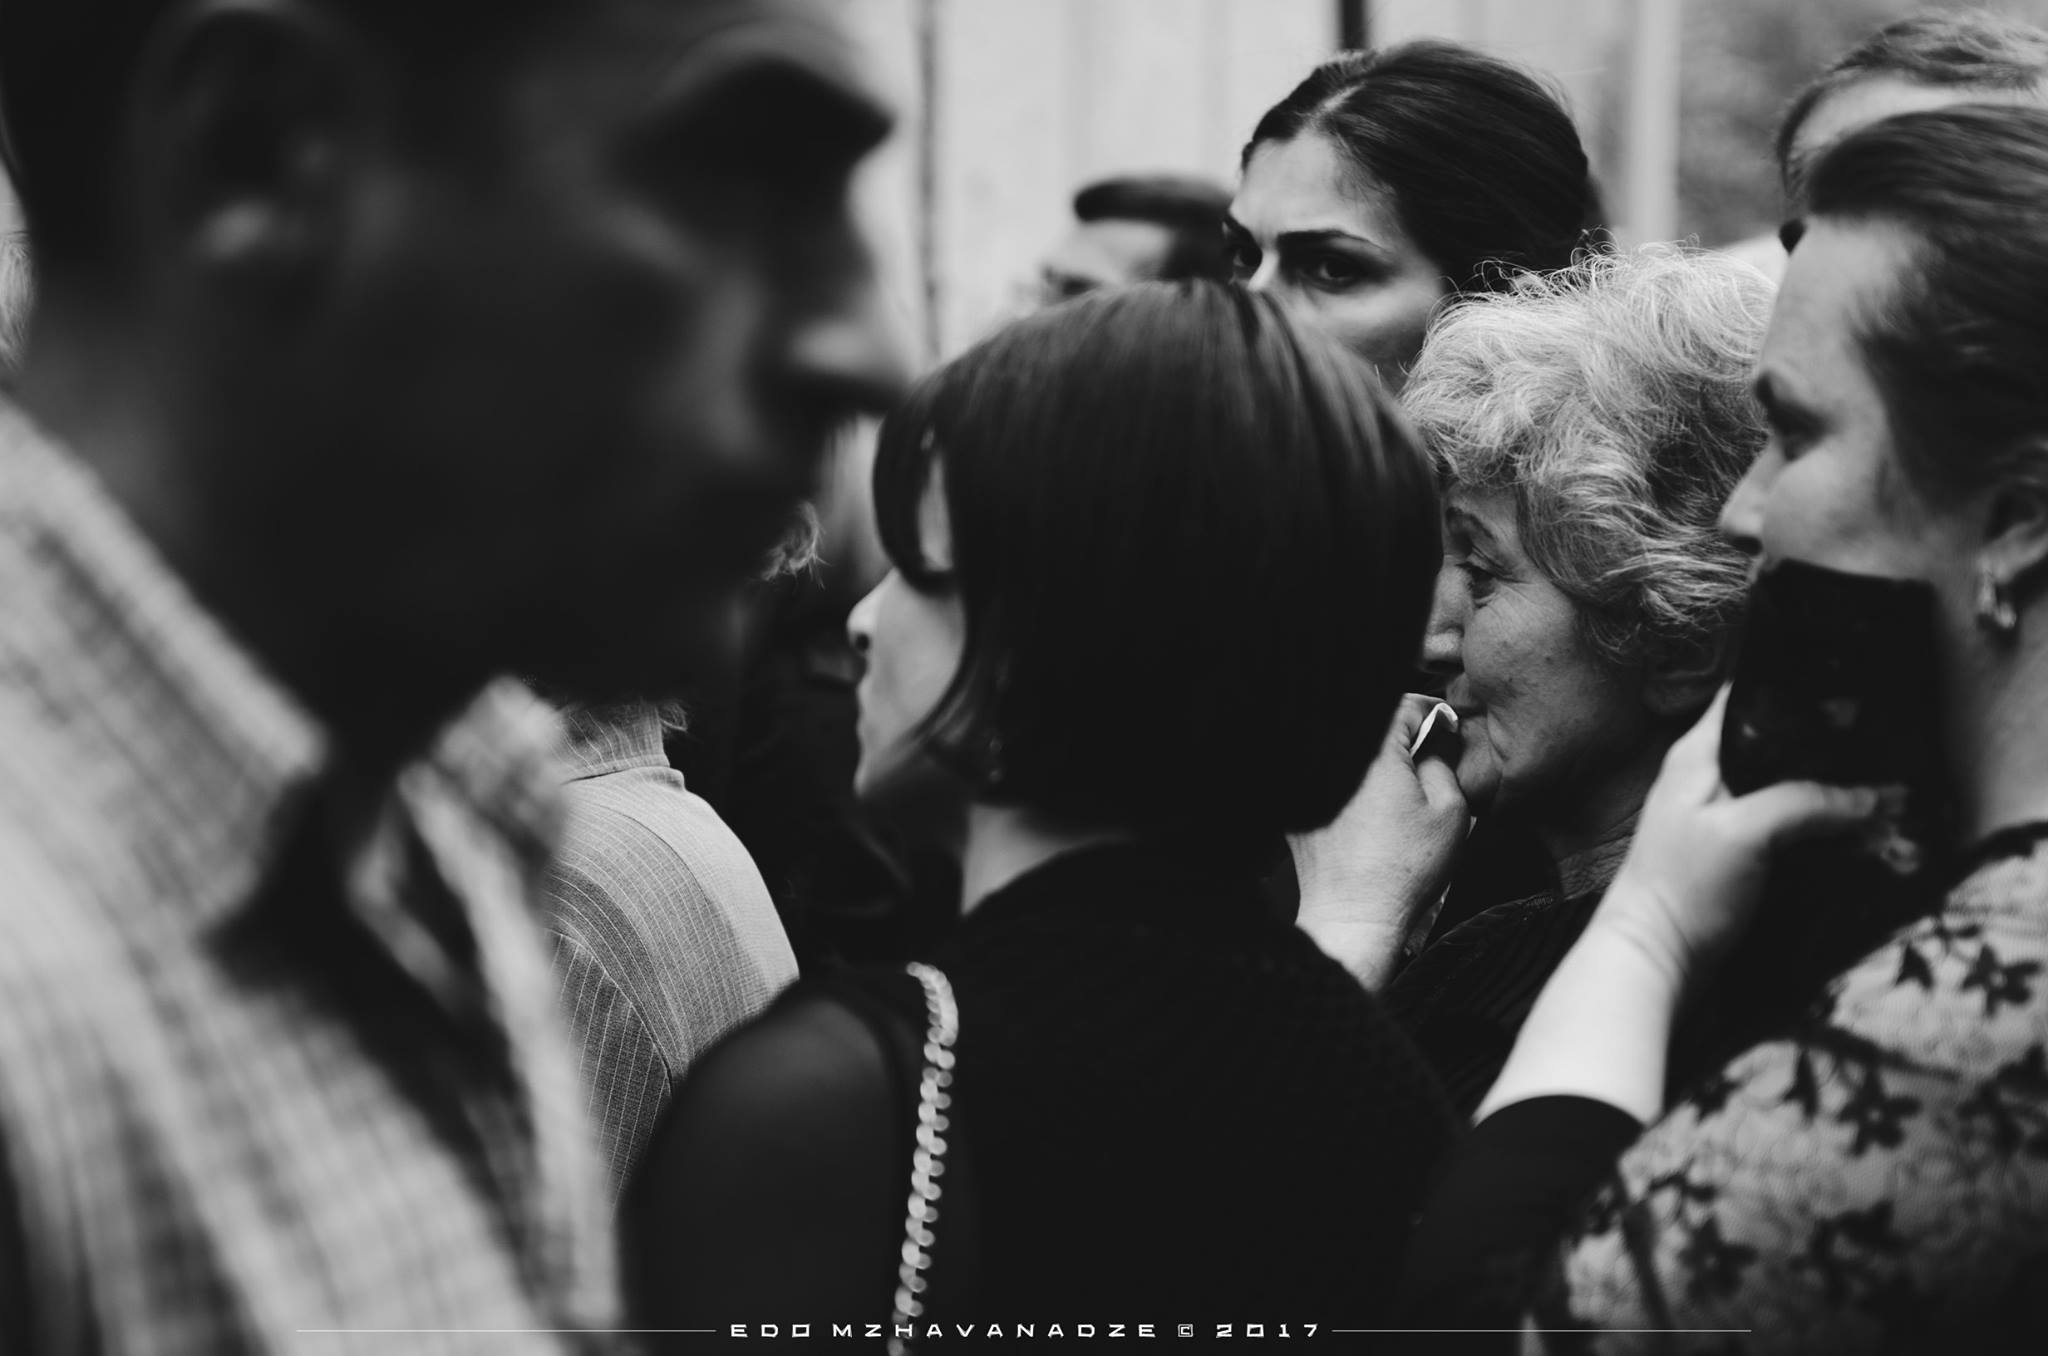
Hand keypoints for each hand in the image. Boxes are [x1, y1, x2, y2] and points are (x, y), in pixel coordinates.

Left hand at [1291, 694, 1469, 986]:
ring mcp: (1308, 777)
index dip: (1430, 716)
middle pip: (1372, 724)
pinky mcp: (1295, 801)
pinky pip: (1328, 775)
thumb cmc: (1402, 869)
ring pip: (1349, 752)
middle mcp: (1331, 754)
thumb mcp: (1449, 810)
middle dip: (1399, 737)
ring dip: (1371, 760)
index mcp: (1372, 749)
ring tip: (1394, 790)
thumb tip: (1435, 739)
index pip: (1404, 704)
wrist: (1353, 913)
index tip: (1444, 732)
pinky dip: (1347, 782)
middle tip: (1422, 760)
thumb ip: (1443, 760)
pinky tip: (1366, 811)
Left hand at [1593, 683, 1891, 993]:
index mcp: (1698, 753)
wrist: (1654, 958)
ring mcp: (1721, 813)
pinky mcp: (1736, 851)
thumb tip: (1870, 796)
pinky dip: (1821, 823)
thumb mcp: (1746, 831)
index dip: (1796, 687)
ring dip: (1831, 789)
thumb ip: (1804, 801)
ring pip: (1786, 784)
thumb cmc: (1685, 887)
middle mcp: (1708, 774)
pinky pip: (1787, 822)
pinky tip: (1861, 829)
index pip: (1748, 695)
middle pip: (1776, 741)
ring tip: (1889, 788)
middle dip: (1828, 745)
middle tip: (1886, 742)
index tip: (1852, 688)